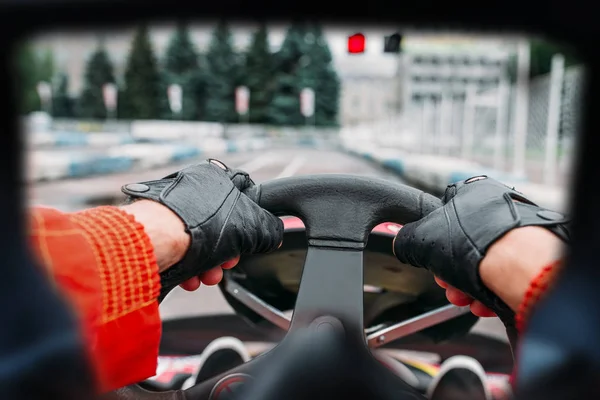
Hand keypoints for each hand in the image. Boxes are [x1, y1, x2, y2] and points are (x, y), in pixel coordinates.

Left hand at [122, 159, 283, 299]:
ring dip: (206, 265)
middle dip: (224, 253)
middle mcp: (190, 189)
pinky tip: (188, 277)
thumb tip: (277, 234)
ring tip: (205, 277)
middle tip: (225, 265)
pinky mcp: (153, 228)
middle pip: (218, 226)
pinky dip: (185, 265)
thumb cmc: (201, 224)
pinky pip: (175, 248)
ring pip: (196, 241)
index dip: (248, 226)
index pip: (240, 200)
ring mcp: (169, 208)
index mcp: (215, 178)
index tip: (247, 244)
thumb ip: (269, 230)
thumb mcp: (251, 227)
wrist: (158, 238)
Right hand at [393, 175, 568, 325]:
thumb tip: (402, 244)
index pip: (444, 214)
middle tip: (448, 283)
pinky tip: (485, 301)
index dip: (433, 241)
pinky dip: (492, 292)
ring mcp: (521, 232)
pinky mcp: (534, 257)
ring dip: (469, 286)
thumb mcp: (421, 238)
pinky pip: (506, 276)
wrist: (520, 267)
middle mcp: (500, 207)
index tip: (430, 258)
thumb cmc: (477, 243)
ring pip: (484, 264)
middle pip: (463, 245)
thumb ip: (406, 240)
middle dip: (451, 271)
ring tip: (466, 297)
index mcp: (474, 191)